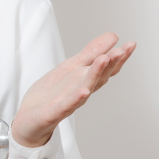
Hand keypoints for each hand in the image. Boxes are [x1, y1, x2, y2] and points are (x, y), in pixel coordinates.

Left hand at [12, 32, 135, 147]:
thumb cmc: (50, 96)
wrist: (27, 121)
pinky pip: (66, 106)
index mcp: (83, 81)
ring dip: (95, 74)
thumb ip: (90, 54)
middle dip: (110, 64)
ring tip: (105, 59)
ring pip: (85, 88)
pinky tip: (84, 91)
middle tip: (121, 50)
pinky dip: (75, 99)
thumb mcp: (69, 68)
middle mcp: (80, 92)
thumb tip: (113, 36)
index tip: (131, 44)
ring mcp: (67, 103)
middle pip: (98, 78)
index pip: (105, 69)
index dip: (118, 58)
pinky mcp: (53, 113)